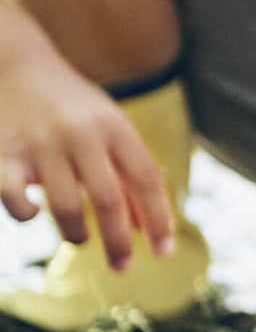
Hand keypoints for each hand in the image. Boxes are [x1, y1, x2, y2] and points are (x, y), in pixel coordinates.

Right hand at [0, 45, 174, 269]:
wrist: (18, 64)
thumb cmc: (74, 106)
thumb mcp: (111, 130)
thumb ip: (130, 175)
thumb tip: (148, 228)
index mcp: (115, 127)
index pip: (146, 180)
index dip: (159, 218)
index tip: (163, 252)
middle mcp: (82, 135)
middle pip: (109, 198)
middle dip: (119, 240)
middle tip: (123, 267)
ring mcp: (42, 144)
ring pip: (66, 205)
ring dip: (77, 234)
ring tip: (80, 239)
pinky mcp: (5, 154)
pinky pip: (15, 197)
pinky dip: (26, 215)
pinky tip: (34, 215)